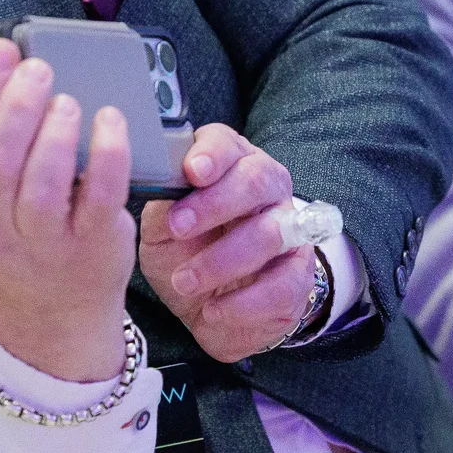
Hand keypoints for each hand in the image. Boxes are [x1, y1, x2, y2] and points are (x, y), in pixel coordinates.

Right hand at [0, 39, 135, 382]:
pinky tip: (110, 120)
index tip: (0, 50)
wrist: (58, 301)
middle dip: (15, 108)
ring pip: (41, 186)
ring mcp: (42, 244)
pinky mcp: (91, 245)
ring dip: (55, 133)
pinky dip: (108, 152)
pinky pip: (100, 196)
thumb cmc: (16, 225)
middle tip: (37, 68)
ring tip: (67, 100)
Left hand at [138, 123, 316, 362]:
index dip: (212, 155)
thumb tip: (153, 182)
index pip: (227, 144)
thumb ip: (162, 202)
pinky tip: (213, 309)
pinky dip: (242, 302)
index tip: (191, 172)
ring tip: (184, 280)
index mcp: (230, 164)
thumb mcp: (161, 226)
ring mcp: (289, 231)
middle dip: (215, 204)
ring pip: (269, 233)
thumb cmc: (183, 253)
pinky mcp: (298, 276)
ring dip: (221, 260)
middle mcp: (267, 189)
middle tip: (178, 227)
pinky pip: (281, 285)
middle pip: (256, 180)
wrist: (208, 306)